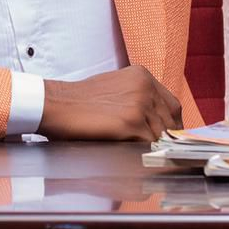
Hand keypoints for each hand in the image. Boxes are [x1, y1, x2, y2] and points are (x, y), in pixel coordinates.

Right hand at [37, 65, 182, 140]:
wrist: (56, 104)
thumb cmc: (79, 102)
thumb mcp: (115, 91)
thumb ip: (137, 101)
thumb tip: (156, 127)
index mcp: (142, 76)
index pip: (172, 105)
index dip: (171, 125)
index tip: (166, 139)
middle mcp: (145, 85)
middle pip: (171, 121)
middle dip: (165, 139)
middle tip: (154, 151)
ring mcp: (140, 102)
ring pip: (162, 135)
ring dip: (151, 147)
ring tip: (134, 151)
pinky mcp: (132, 120)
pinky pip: (149, 144)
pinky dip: (142, 153)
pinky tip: (127, 152)